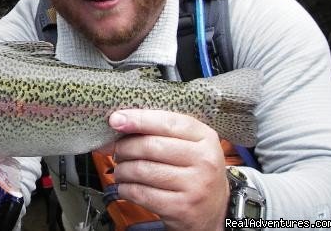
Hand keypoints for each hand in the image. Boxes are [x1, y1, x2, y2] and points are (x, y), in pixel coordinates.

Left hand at [108, 109, 228, 230]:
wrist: (215, 210)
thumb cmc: (194, 170)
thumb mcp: (190, 145)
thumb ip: (160, 131)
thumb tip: (118, 122)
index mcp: (205, 137)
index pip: (167, 122)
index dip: (138, 119)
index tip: (116, 120)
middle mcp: (204, 161)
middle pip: (151, 146)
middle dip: (125, 147)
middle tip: (117, 151)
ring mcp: (194, 186)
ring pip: (142, 170)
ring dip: (122, 169)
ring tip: (121, 170)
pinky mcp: (181, 208)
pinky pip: (141, 193)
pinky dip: (125, 189)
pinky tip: (125, 187)